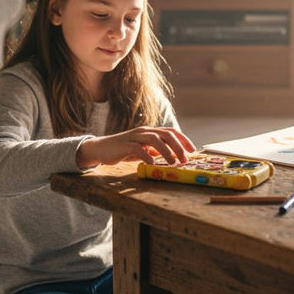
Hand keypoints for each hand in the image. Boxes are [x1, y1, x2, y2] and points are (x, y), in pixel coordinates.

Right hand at [76, 126, 194, 168]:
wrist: (101, 149)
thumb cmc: (124, 150)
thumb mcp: (143, 150)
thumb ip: (156, 151)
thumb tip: (172, 156)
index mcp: (150, 131)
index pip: (171, 131)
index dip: (183, 139)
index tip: (192, 150)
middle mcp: (144, 131)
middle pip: (166, 134)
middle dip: (178, 147)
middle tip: (185, 159)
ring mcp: (134, 137)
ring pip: (154, 139)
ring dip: (166, 151)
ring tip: (172, 162)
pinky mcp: (125, 145)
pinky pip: (138, 148)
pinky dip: (147, 155)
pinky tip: (152, 163)